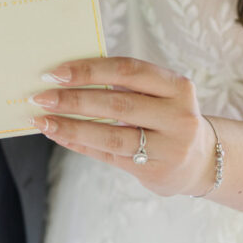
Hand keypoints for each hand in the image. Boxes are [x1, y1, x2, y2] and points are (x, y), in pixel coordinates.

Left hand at [29, 56, 215, 196]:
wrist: (201, 160)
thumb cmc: (166, 115)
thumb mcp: (159, 94)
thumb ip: (124, 84)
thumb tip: (67, 75)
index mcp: (177, 86)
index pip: (128, 70)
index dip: (90, 69)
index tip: (56, 72)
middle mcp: (178, 116)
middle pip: (117, 104)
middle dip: (74, 99)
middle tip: (41, 96)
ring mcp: (170, 148)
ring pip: (112, 135)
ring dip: (71, 126)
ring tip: (43, 119)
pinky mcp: (156, 172)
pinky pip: (109, 155)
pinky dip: (80, 144)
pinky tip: (58, 134)